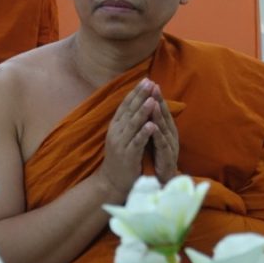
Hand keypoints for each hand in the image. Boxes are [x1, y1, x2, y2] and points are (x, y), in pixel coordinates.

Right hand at [98, 79, 157, 201]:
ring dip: (142, 111)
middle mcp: (116, 132)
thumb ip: (129, 123)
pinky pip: (137, 142)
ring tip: (151, 99)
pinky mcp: (127, 155)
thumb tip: (137, 106)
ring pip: (133, 124)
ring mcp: (121, 143)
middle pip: (129, 110)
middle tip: (149, 82)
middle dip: (140, 96)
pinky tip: (151, 124)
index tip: (145, 80)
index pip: (125, 105)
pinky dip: (144, 133)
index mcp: (115, 126)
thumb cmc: (121, 159)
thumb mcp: (123, 137)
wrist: (112, 182)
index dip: (135, 92)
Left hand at [148, 83, 179, 183]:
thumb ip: (151, 122)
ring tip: (152, 101)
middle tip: (153, 85)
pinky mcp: (167, 158)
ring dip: (158, 114)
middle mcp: (169, 135)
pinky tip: (153, 127)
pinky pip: (162, 145)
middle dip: (158, 100)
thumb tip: (146, 105)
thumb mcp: (152, 137)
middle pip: (163, 115)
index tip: (149, 81)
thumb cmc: (156, 157)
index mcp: (165, 129)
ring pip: (163, 128)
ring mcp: (169, 146)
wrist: (160, 181)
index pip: (159, 110)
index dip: (155, 96)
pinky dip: (158, 135)